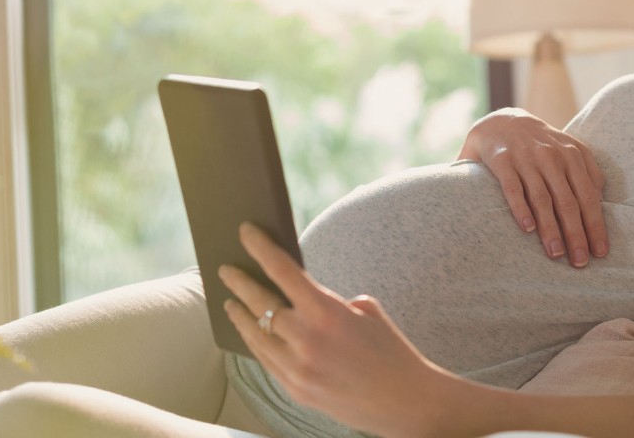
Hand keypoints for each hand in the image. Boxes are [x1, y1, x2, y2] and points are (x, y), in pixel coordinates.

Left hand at [220, 223, 453, 437]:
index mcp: (326, 312)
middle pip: (259, 303)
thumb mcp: (366, 312)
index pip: (282, 270)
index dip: (260, 247)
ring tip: (229, 302)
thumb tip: (302, 299)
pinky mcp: (296, 391)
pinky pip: (267, 361)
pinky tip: (251, 334)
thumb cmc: (391, 351)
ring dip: (240, 316)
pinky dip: (256, 343)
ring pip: (256, 336)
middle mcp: (306, 339)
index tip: (244, 231)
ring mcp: (298, 369)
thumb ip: (330, 302)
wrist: (407, 402)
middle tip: (226, 270)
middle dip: (239, 282)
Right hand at [457, 108, 607, 265]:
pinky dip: (521, 209)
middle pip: (568, 201)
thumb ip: (587, 171)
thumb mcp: (568, 148)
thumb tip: (603, 201)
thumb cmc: (540, 144)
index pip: (588, 195)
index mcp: (572, 155)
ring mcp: (526, 157)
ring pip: (542, 198)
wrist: (500, 121)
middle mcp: (551, 155)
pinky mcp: (502, 160)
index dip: (596, 225)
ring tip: (556, 253)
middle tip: (580, 261)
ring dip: (551, 228)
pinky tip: (527, 229)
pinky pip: (513, 188)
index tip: (600, 251)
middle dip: (577, 234)